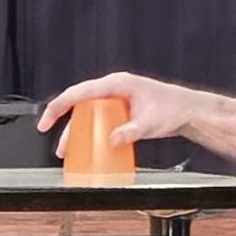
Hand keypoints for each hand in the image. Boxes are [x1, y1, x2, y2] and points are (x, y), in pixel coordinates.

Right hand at [37, 72, 211, 154]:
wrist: (188, 111)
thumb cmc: (174, 108)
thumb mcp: (151, 123)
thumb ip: (130, 132)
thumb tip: (111, 140)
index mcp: (117, 84)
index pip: (79, 93)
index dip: (58, 107)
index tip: (46, 122)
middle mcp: (114, 88)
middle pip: (80, 105)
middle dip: (66, 126)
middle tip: (60, 146)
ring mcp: (116, 98)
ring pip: (88, 113)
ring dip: (77, 132)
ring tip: (69, 151)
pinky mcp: (120, 108)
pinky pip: (98, 118)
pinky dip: (89, 131)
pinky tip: (88, 146)